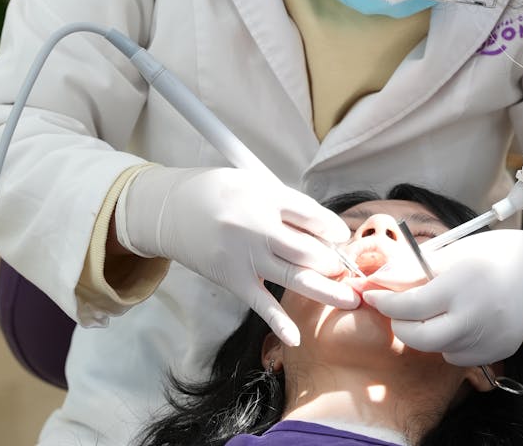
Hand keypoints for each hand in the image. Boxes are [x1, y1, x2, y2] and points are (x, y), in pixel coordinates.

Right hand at [118, 166, 355, 345]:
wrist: (172, 210)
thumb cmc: (220, 193)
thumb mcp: (255, 184)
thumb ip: (288, 205)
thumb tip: (326, 229)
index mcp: (265, 198)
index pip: (311, 215)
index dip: (333, 227)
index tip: (344, 236)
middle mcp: (257, 228)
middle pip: (308, 250)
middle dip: (334, 262)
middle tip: (348, 270)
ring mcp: (245, 257)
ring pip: (294, 276)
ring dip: (326, 291)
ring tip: (351, 300)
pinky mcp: (234, 279)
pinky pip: (260, 303)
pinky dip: (278, 322)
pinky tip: (296, 337)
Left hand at [363, 228, 522, 365]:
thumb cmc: (490, 254)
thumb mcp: (450, 252)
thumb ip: (411, 270)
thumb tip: (376, 282)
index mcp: (462, 284)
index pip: (410, 306)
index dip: (385, 303)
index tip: (372, 296)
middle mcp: (476, 316)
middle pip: (421, 339)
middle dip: (401, 327)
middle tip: (398, 313)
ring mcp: (489, 338)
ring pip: (439, 349)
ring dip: (428, 334)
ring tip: (440, 311)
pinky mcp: (498, 351)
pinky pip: (460, 356)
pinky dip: (451, 343)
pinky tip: (463, 321)